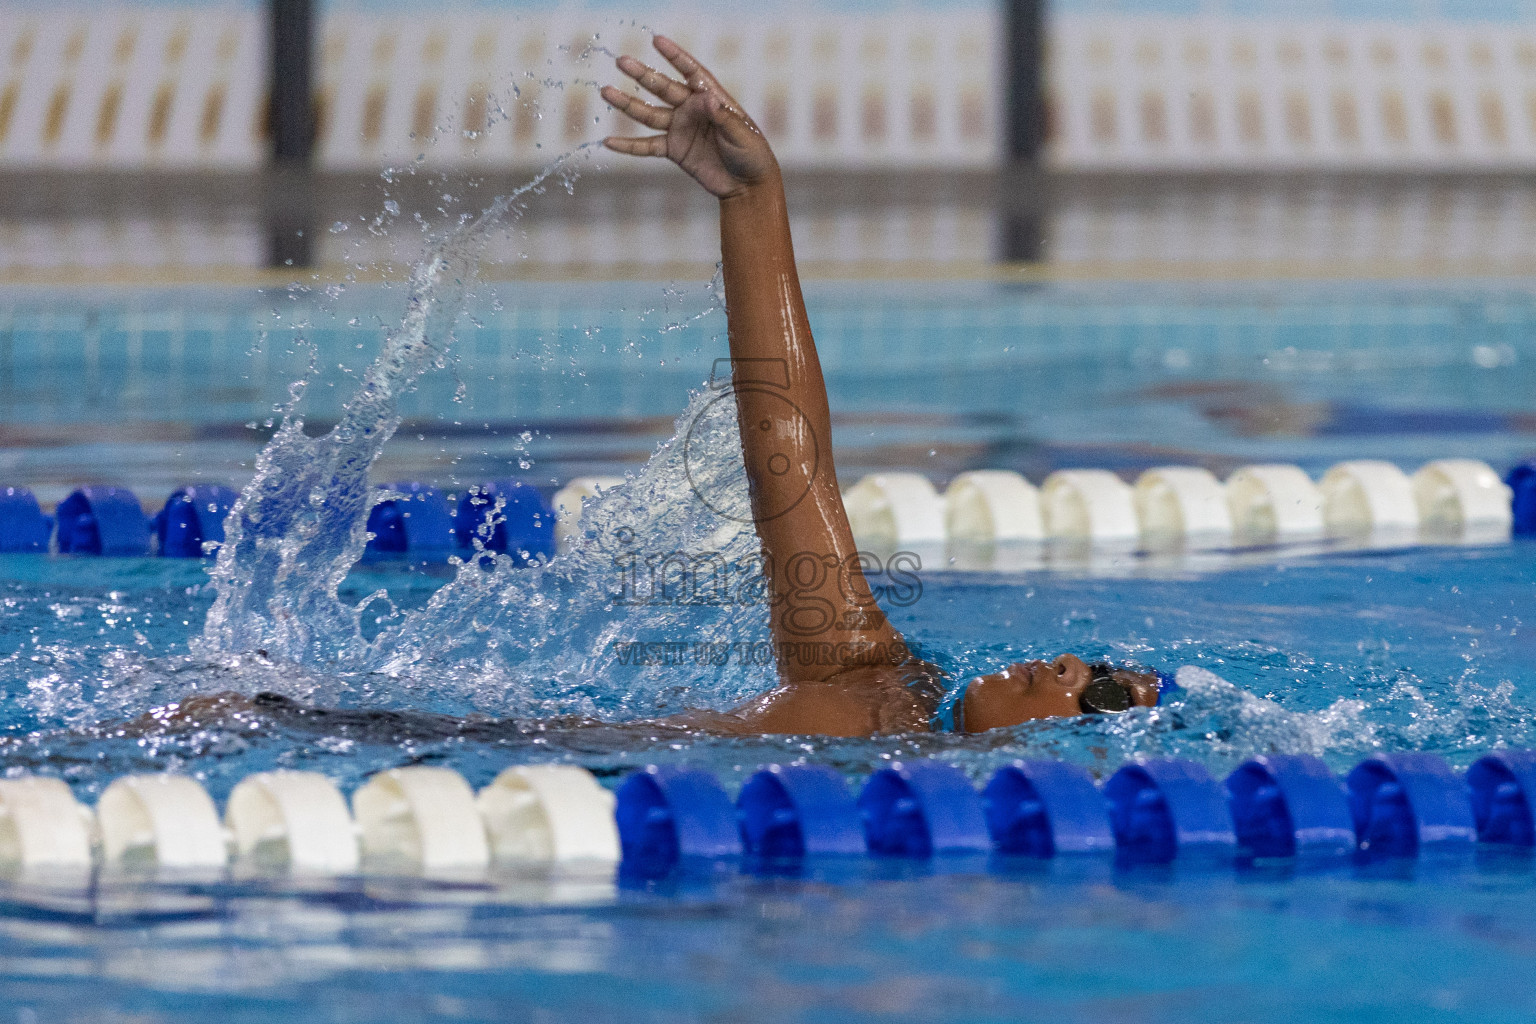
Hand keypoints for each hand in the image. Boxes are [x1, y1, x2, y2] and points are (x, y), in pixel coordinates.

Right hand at [600, 35, 777, 198]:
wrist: (747, 184)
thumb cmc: (751, 153)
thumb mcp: (741, 133)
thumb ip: (722, 116)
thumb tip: (706, 98)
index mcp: (711, 98)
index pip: (690, 72)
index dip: (674, 57)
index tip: (657, 41)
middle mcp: (691, 109)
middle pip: (662, 88)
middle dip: (642, 75)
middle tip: (621, 61)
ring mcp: (680, 128)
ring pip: (648, 114)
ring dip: (627, 104)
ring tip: (606, 92)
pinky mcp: (674, 150)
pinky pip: (646, 146)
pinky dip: (628, 146)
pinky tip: (608, 142)